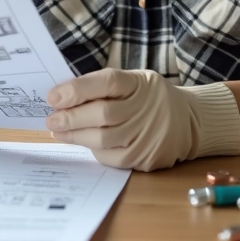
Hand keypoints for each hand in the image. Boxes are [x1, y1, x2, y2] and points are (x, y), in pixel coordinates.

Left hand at [44, 68, 239, 171]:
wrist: (188, 121)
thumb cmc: (148, 98)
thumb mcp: (133, 81)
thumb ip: (102, 86)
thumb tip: (62, 97)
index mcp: (140, 84)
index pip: (107, 82)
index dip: (77, 89)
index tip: (53, 97)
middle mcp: (146, 109)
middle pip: (102, 114)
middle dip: (71, 118)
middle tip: (52, 119)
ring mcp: (147, 136)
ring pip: (103, 140)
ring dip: (75, 136)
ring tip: (59, 131)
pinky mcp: (145, 159)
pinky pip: (110, 157)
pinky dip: (92, 149)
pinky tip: (82, 142)